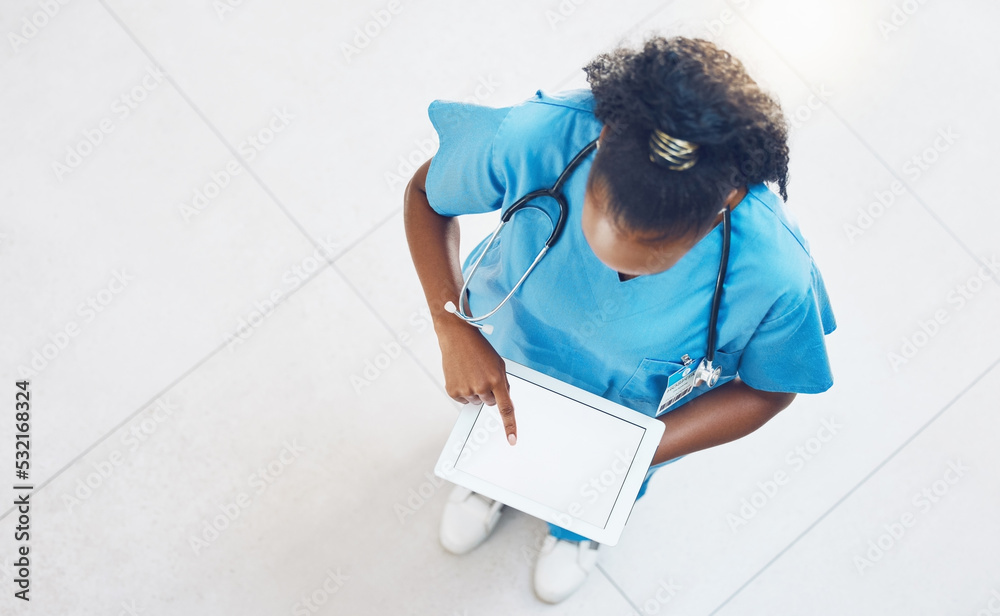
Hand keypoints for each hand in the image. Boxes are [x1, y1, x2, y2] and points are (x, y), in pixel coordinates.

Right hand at [436, 320, 516, 445]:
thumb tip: (502, 402)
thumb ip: (502, 384)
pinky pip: (463, 400)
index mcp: (496, 379)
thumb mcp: (498, 364)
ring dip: (475, 391)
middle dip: (489, 392)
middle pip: (490, 403)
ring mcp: (466, 390)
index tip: (512, 440)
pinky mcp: (453, 391)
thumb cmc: (479, 349)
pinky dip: (464, 391)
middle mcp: (482, 387)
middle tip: (482, 375)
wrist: (457, 337)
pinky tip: (462, 375)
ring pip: (476, 401)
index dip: (510, 426)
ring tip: (471, 372)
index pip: (505, 408)